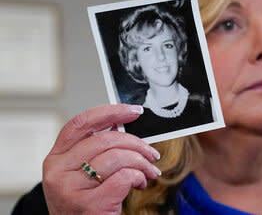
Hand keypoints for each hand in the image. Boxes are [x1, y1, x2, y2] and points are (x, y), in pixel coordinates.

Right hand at [42, 104, 160, 214]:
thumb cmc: (84, 205)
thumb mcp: (81, 174)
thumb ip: (94, 151)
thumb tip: (121, 126)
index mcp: (56, 158)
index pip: (81, 123)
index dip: (110, 112)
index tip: (133, 111)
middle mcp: (58, 171)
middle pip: (105, 139)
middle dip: (136, 143)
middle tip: (151, 153)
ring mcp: (71, 189)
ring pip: (117, 156)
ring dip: (142, 162)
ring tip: (148, 172)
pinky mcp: (89, 204)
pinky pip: (124, 177)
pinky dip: (139, 177)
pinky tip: (140, 183)